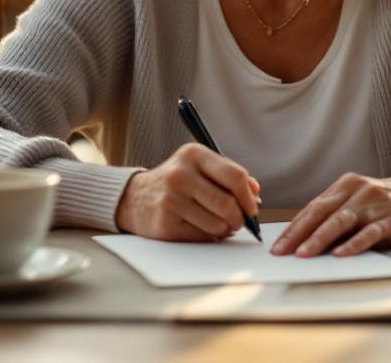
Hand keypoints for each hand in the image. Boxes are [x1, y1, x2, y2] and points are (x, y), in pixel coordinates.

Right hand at [114, 143, 260, 240]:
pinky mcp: (166, 223)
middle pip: (227, 204)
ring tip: (219, 224)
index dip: (248, 196)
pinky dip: (209, 236)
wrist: (135, 198)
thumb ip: (229, 175)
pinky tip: (202, 227)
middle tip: (239, 221)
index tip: (251, 207)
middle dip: (239, 218)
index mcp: (193, 155)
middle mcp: (181, 174)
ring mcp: (171, 199)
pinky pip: (202, 236)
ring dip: (225, 229)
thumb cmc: (177, 182)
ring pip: (217, 224)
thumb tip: (255, 193)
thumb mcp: (199, 167)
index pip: (235, 176)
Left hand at [272, 173, 390, 257]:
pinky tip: (340, 254)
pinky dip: (354, 244)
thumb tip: (302, 241)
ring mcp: (375, 203)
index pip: (313, 207)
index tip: (277, 245)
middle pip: (322, 212)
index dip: (293, 227)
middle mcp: (358, 190)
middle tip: (283, 251)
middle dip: (299, 233)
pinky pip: (370, 232)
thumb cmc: (383, 207)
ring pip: (342, 221)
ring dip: (320, 239)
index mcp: (345, 185)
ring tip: (304, 254)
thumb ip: (334, 217)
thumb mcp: (357, 204)